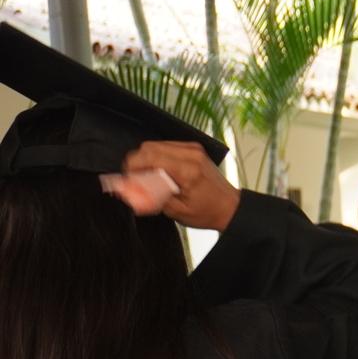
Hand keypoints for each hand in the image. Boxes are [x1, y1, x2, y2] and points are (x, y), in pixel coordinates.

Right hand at [121, 140, 239, 229]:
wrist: (230, 208)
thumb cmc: (208, 212)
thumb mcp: (176, 210)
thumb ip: (151, 196)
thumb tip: (128, 188)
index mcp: (187, 170)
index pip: (149, 157)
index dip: (132, 167)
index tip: (126, 179)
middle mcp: (191, 154)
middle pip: (149, 148)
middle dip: (136, 163)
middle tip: (135, 180)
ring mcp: (193, 149)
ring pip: (155, 145)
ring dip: (146, 160)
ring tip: (148, 178)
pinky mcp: (193, 149)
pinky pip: (166, 147)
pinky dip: (157, 157)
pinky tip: (160, 173)